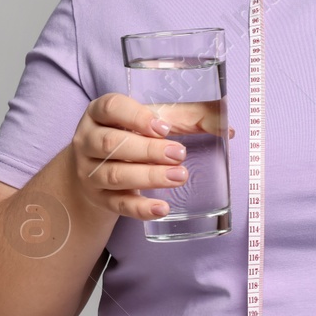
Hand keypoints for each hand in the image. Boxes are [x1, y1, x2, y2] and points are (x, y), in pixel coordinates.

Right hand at [67, 93, 233, 220]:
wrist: (98, 172)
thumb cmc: (135, 137)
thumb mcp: (156, 120)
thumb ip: (191, 117)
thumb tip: (227, 125)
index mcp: (100, 113)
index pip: (110, 108)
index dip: (136, 117)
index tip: (164, 128)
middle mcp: (87, 140)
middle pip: (111, 144)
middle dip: (148, 150)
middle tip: (179, 154)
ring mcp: (89, 172)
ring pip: (113, 175)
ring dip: (148, 177)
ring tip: (179, 177)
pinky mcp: (98, 198)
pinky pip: (117, 205)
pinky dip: (140, 208)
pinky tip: (161, 208)